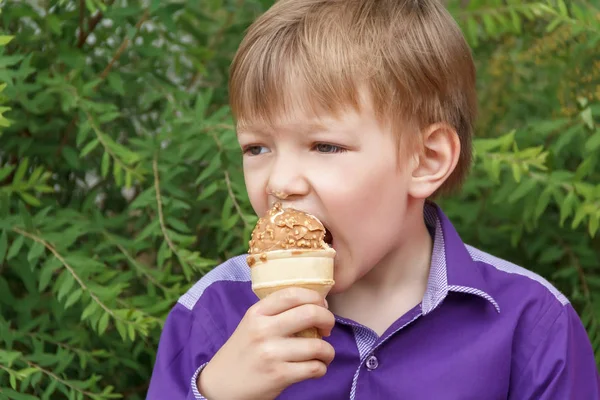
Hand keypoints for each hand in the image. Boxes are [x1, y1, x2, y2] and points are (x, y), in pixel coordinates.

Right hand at [197, 287, 335, 399]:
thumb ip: (276, 312)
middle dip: (328, 319)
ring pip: (318, 345)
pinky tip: (316, 367)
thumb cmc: (243, 351)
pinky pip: (314, 368)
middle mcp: (263, 330)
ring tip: (324, 354)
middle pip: (310, 313)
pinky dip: (321, 368)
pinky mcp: (279, 375)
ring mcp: (271, 353)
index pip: (292, 294)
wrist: (220, 385)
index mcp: (257, 313)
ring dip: (328, 351)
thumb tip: (314, 305)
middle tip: (328, 328)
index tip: (322, 305)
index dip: (315, 297)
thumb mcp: (251, 324)